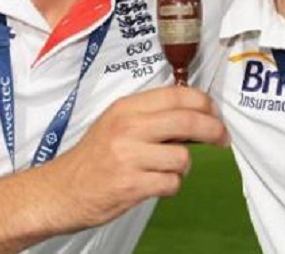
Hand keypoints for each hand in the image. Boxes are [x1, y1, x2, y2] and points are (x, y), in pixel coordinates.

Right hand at [37, 86, 227, 230]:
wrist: (62, 190)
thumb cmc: (93, 158)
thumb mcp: (116, 123)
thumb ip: (150, 115)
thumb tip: (194, 114)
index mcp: (126, 108)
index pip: (176, 95)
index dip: (204, 103)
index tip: (215, 113)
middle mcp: (127, 128)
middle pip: (187, 120)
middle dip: (214, 130)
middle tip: (222, 138)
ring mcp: (129, 156)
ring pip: (182, 157)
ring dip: (182, 167)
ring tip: (165, 169)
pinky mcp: (131, 184)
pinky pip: (171, 183)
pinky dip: (170, 186)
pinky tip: (155, 183)